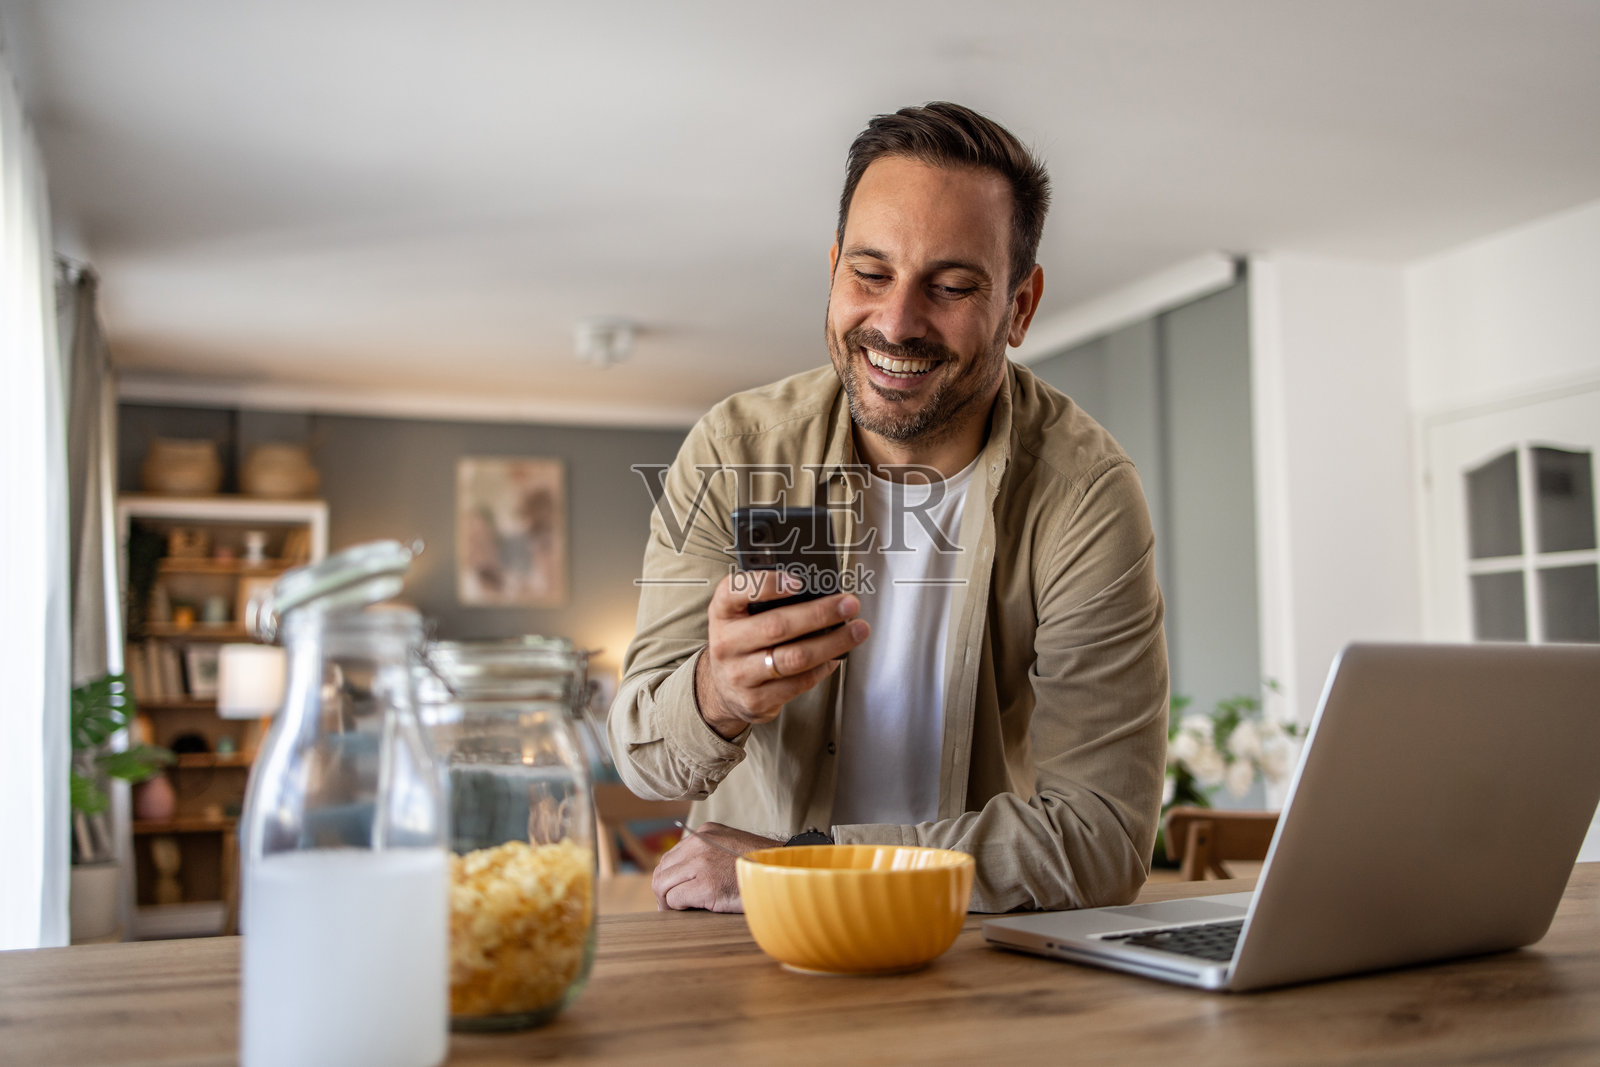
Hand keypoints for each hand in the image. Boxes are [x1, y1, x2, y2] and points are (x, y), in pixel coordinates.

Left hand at [652, 822, 778, 911]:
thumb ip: (710, 853)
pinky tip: (689, 911)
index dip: (670, 878)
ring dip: (667, 901)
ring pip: (663, 883)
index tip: (674, 892)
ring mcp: (701, 863)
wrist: (785, 872)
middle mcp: (699, 843)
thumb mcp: (732, 848)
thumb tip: (687, 877)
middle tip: (671, 907)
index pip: (671, 856)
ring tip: (676, 911)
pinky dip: (678, 907)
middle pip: (662, 869)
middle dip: (663, 890)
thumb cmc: (762, 866)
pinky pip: (675, 898)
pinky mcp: (706, 884)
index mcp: (705, 832)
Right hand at [695, 571, 868, 738]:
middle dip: (820, 614)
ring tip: (855, 631)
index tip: (799, 581)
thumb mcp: (740, 614)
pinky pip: (799, 683)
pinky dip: (823, 668)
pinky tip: (836, 656)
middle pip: (777, 626)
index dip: (768, 585)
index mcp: (723, 612)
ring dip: (832, 643)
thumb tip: (819, 592)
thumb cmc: (741, 642)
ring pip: (794, 658)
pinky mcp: (757, 700)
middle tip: (848, 605)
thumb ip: (767, 600)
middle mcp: (726, 643)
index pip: (735, 591)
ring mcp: (740, 675)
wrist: (721, 689)